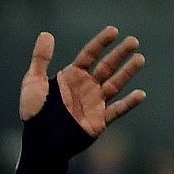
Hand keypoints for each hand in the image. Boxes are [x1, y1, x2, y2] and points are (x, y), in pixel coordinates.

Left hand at [21, 27, 146, 137]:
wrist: (39, 143)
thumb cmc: (34, 113)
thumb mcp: (33, 83)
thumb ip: (40, 60)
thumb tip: (46, 34)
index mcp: (73, 76)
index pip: (90, 54)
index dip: (101, 42)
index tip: (113, 30)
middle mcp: (87, 87)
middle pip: (106, 66)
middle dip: (119, 54)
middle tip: (133, 41)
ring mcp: (95, 103)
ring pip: (115, 84)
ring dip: (127, 72)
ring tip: (140, 59)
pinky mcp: (99, 120)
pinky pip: (117, 110)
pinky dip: (128, 103)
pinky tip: (140, 94)